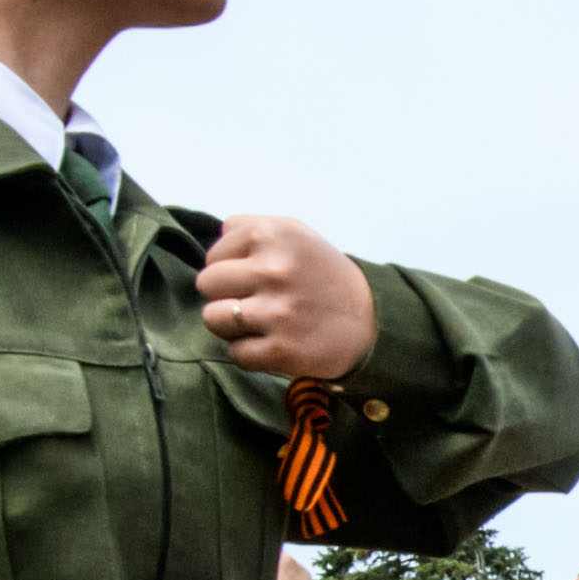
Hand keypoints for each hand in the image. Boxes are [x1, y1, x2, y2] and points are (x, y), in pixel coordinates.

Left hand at [199, 214, 380, 379]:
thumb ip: (252, 227)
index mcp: (272, 234)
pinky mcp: (281, 350)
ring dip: (230, 325)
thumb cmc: (323, 276)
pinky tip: (271, 343)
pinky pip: (236, 352)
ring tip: (257, 323)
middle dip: (224, 294)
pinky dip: (249, 352)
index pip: (214, 254)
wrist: (371, 321)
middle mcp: (273, 269)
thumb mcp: (295, 234)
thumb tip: (217, 235)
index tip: (254, 277)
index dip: (228, 267)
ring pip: (213, 318)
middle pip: (207, 284)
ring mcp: (276, 312)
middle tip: (251, 301)